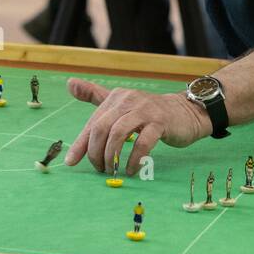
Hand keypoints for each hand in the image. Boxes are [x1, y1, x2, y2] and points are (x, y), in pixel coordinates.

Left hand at [64, 78, 210, 172]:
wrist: (185, 113)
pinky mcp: (160, 122)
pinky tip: (131, 169)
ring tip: (112, 170)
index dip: (80, 144)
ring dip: (111, 156)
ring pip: (118, 134)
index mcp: (115, 97)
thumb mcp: (121, 102)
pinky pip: (142, 143)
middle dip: (96, 152)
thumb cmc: (149, 113)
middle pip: (101, 128)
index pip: (92, 123)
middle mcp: (127, 100)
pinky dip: (134, 159)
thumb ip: (95, 94)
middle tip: (99, 169)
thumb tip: (69, 83)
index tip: (71, 162)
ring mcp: (144, 110)